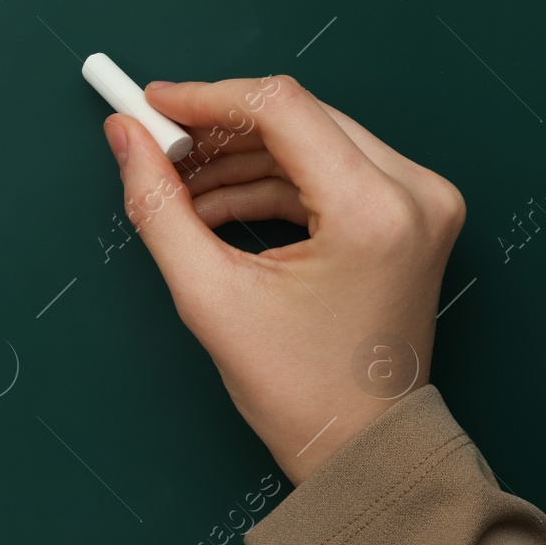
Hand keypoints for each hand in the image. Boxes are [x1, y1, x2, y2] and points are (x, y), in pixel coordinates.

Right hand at [101, 74, 465, 483]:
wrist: (363, 446)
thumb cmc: (299, 389)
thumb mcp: (208, 295)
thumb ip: (158, 205)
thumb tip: (125, 137)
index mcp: (373, 209)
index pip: (281, 108)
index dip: (205, 98)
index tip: (151, 105)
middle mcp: (412, 192)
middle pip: (297, 117)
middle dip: (218, 128)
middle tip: (158, 146)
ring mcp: (420, 201)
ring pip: (311, 138)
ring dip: (240, 155)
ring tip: (182, 189)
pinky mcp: (411, 213)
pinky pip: (329, 169)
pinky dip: (271, 180)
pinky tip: (218, 206)